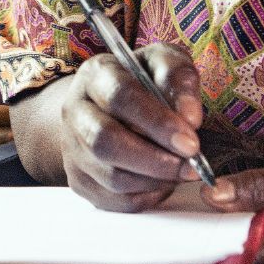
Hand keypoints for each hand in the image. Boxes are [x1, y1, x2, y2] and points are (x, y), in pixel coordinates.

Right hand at [59, 42, 203, 211]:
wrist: (110, 101)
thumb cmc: (143, 79)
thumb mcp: (164, 63)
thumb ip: (179, 79)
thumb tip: (189, 118)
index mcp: (96, 74)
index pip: (120, 96)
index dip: (157, 122)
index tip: (190, 142)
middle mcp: (75, 110)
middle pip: (105, 142)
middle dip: (155, 159)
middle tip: (190, 165)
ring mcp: (72, 148)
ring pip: (110, 176)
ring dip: (154, 180)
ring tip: (181, 171)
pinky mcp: (79, 179)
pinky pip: (113, 200)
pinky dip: (145, 196)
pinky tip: (163, 181)